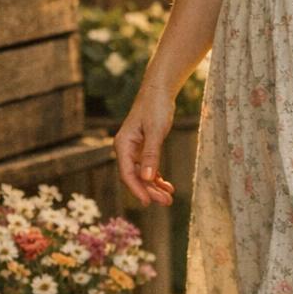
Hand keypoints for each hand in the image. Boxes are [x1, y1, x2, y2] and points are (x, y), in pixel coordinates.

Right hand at [113, 86, 177, 206]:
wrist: (159, 91)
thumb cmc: (156, 107)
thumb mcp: (155, 131)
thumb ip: (151, 154)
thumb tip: (147, 178)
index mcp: (123, 145)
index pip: (127, 173)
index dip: (138, 190)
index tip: (149, 202)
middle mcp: (126, 149)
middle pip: (135, 177)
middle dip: (150, 191)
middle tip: (167, 202)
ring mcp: (134, 149)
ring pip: (143, 174)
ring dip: (155, 186)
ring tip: (169, 198)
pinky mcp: (144, 147)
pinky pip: (148, 167)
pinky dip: (157, 177)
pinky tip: (167, 185)